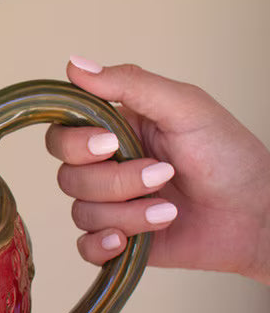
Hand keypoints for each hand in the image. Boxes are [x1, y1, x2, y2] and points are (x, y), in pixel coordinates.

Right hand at [46, 59, 269, 282]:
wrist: (258, 214)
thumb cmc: (229, 156)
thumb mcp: (185, 107)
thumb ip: (130, 83)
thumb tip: (75, 64)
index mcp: (116, 131)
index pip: (62, 134)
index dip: (76, 144)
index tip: (111, 144)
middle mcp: (108, 167)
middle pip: (68, 176)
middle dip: (115, 181)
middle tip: (162, 174)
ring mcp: (113, 206)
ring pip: (82, 212)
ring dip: (127, 213)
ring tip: (168, 210)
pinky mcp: (122, 240)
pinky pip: (86, 247)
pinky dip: (103, 245)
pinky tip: (128, 241)